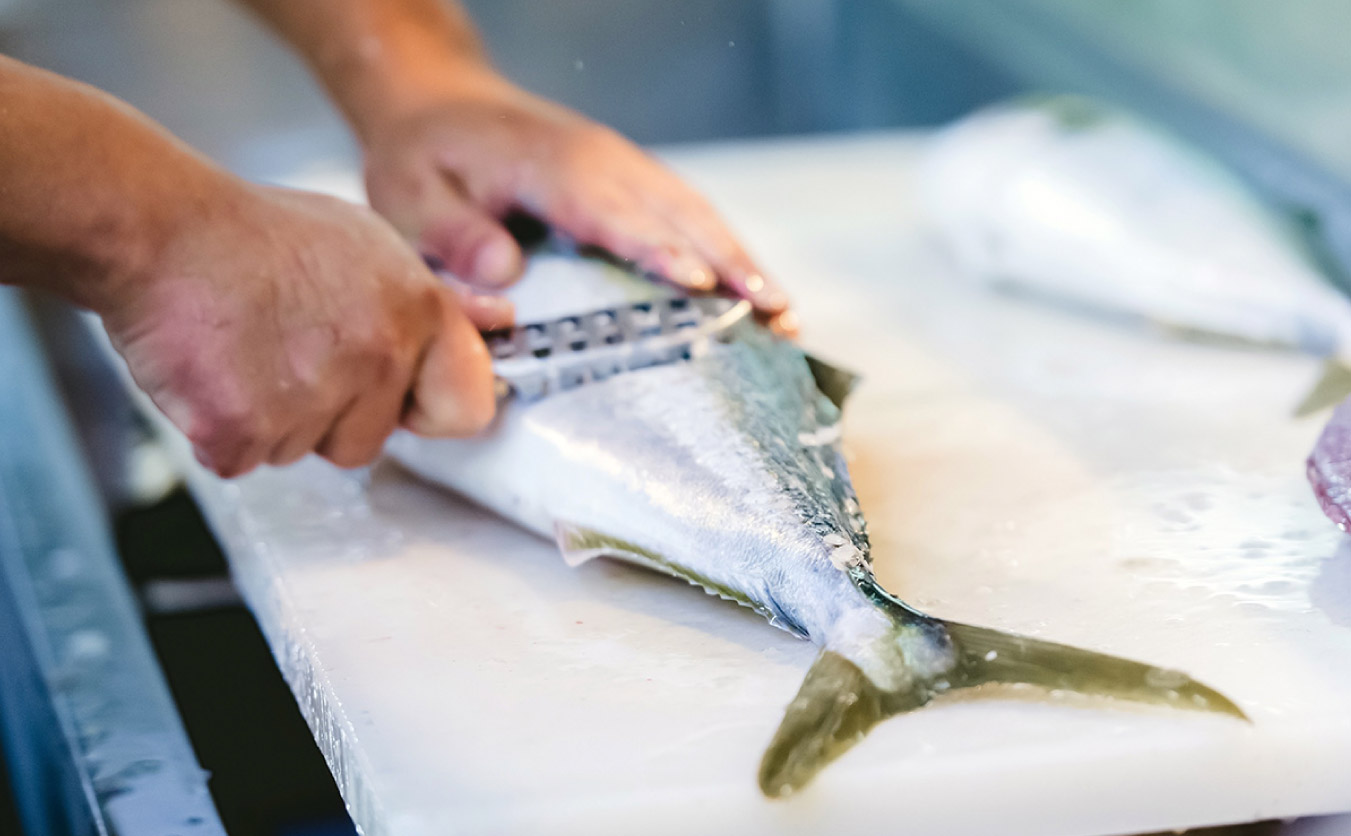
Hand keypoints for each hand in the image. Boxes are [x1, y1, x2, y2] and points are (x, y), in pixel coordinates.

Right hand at [100, 180, 495, 476]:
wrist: (158, 229)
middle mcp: (375, 356)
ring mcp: (309, 397)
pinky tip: (216, 371)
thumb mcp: (367, 245)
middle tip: (289, 349)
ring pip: (303, 451)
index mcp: (416, 313)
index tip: (399, 396)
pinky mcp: (243, 429)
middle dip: (330, 414)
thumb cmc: (256, 235)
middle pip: (368, 442)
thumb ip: (436, 300)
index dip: (425, 407)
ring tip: (249, 350)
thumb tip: (496, 322)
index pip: (466, 408)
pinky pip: (244, 461)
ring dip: (274, 420)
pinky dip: (222, 432)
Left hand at [360, 69, 796, 334]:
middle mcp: (602, 162)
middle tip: (776, 315)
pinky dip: (727, 249)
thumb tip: (506, 277)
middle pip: (680, 212)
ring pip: (698, 213)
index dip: (657, 248)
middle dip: (732, 263)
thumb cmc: (426, 156)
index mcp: (553, 168)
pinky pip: (688, 213)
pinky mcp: (631, 179)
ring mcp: (624, 167)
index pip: (614, 212)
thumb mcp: (408, 197)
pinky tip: (753, 287)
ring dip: (744, 259)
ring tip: (785, 314)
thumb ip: (453, 236)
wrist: (440, 102)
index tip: (698, 285)